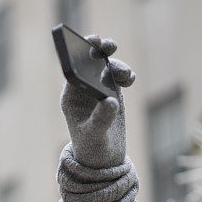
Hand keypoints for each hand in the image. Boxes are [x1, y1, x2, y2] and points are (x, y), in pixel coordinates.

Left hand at [60, 34, 136, 167]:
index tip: (90, 44)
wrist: (104, 157)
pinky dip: (126, 74)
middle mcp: (84, 89)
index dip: (80, 54)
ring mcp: (99, 89)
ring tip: (126, 76)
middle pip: (90, 62)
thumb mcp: (95, 135)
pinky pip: (119, 76)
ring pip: (107, 67)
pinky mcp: (113, 92)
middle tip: (108, 46)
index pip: (73, 70)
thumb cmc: (92, 147)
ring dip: (117, 65)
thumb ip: (101, 119)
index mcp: (71, 96)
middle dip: (99, 50)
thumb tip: (111, 101)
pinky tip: (130, 79)